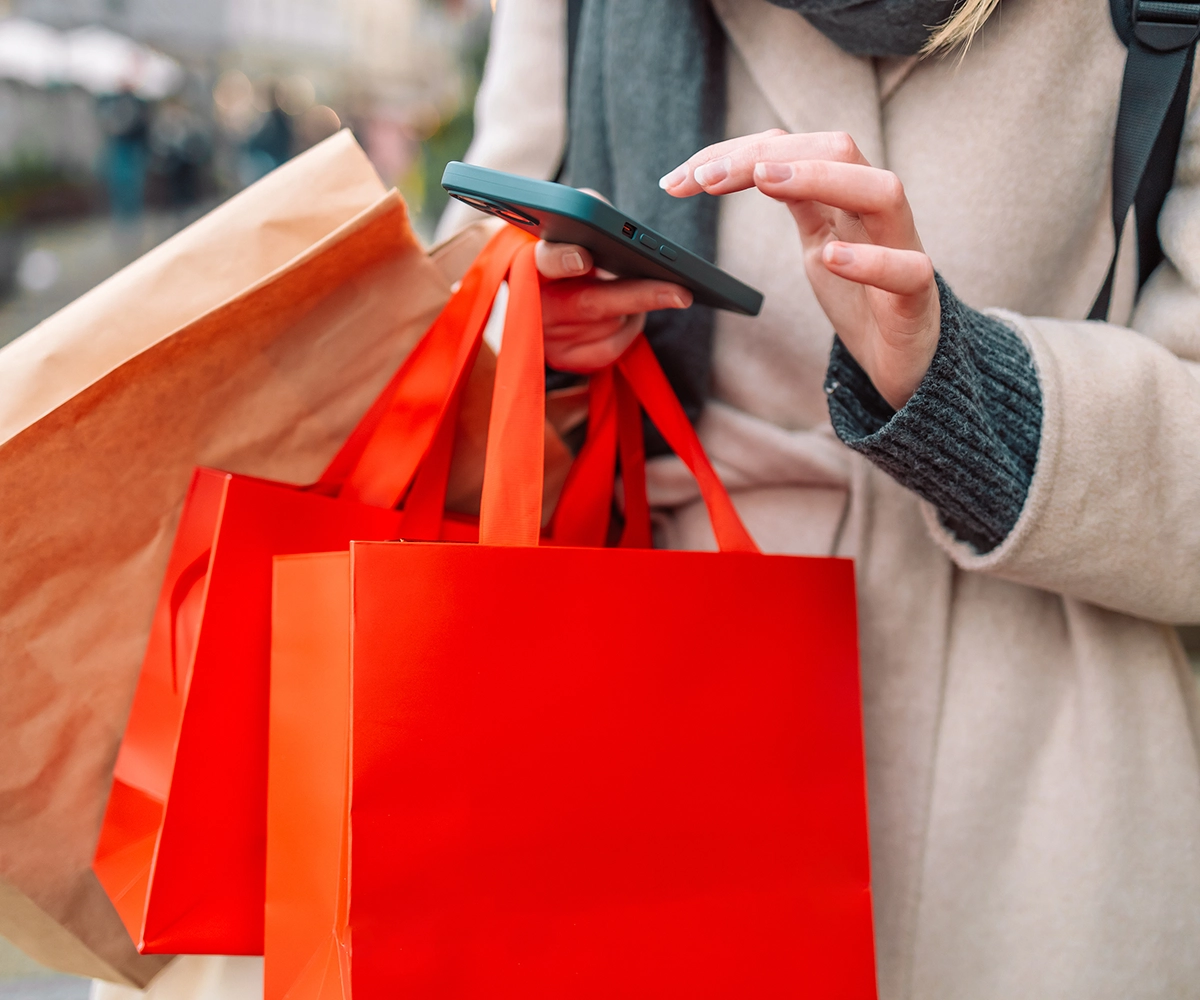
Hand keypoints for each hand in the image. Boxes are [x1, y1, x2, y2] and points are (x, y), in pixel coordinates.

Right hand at [535, 240, 691, 372]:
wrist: (547, 291)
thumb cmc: (569, 247)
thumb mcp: (573, 227)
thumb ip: (591, 213)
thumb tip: (621, 227)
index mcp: (533, 263)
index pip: (545, 260)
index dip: (564, 259)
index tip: (584, 257)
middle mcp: (536, 305)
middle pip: (590, 303)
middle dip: (639, 295)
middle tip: (681, 291)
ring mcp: (549, 338)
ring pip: (611, 326)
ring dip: (637, 308)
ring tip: (646, 289)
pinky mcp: (564, 360)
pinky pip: (611, 349)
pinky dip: (629, 329)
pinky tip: (631, 314)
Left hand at [660, 129, 938, 409]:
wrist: (907, 357)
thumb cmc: (864, 295)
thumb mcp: (820, 243)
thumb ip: (799, 201)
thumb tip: (746, 167)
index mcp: (847, 195)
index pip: (795, 147)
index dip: (734, 152)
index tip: (679, 178)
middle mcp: (876, 211)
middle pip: (839, 150)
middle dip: (768, 154)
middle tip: (707, 178)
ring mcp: (902, 249)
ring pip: (882, 192)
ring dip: (821, 179)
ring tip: (768, 179)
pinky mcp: (915, 297)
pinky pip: (906, 270)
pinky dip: (869, 261)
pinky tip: (831, 256)